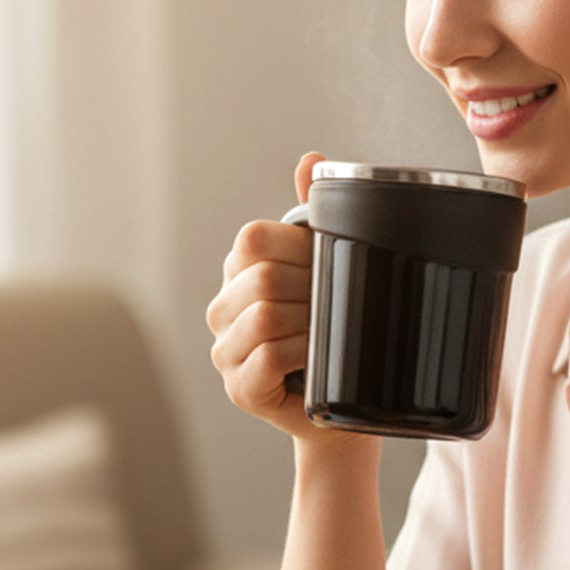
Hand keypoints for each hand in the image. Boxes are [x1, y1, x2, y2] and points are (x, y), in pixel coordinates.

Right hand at [206, 153, 322, 438]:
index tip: (328, 265)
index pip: (253, 238)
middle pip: (262, 276)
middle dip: (310, 288)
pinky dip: (303, 352)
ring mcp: (225, 351)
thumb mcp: (330, 269)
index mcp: (240, 272)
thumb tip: (311, 160)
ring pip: (265, 316)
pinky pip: (269, 357)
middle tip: (337, 304)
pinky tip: (320, 358)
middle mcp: (223, 309)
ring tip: (331, 332)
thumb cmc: (339, 337)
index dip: (299, 248)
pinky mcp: (239, 389)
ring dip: (310, 322)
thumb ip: (316, 214)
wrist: (347, 410)